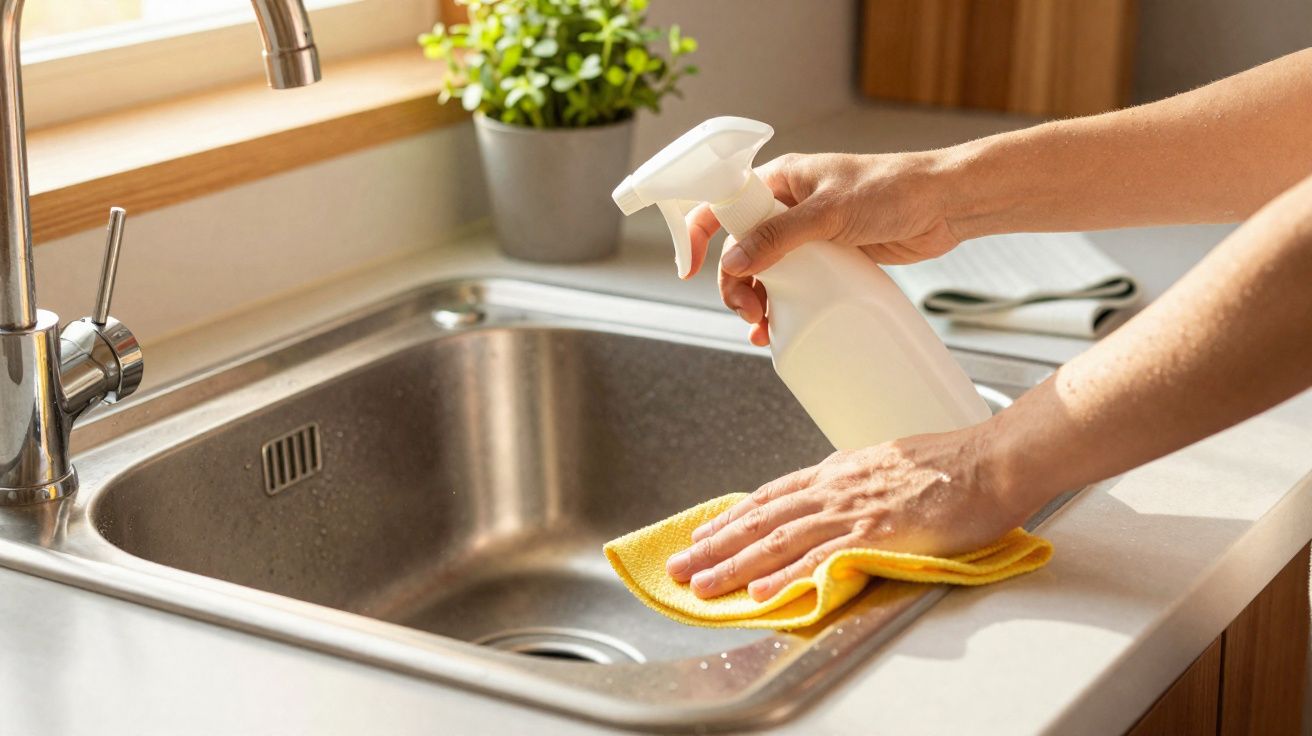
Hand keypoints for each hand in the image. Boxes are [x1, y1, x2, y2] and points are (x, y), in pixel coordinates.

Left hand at [665, 427, 1025, 600]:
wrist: (990, 460)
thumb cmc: (953, 463)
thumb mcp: (889, 462)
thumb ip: (857, 482)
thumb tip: (839, 494)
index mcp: (839, 470)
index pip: (771, 495)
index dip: (733, 516)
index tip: (704, 532)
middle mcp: (835, 488)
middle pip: (761, 518)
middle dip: (715, 543)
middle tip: (680, 564)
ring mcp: (852, 511)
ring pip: (777, 540)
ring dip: (734, 564)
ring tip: (701, 583)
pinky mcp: (874, 535)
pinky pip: (819, 559)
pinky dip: (785, 575)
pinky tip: (759, 590)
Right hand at [683, 151, 965, 345]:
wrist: (946, 205)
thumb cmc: (894, 190)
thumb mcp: (830, 213)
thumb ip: (780, 237)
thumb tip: (734, 263)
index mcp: (781, 180)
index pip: (723, 203)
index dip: (700, 235)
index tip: (689, 269)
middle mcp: (789, 205)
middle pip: (740, 247)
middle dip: (735, 283)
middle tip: (748, 311)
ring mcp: (809, 233)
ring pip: (766, 270)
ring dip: (757, 299)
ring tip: (762, 326)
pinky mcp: (831, 256)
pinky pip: (795, 283)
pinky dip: (783, 305)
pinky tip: (778, 327)